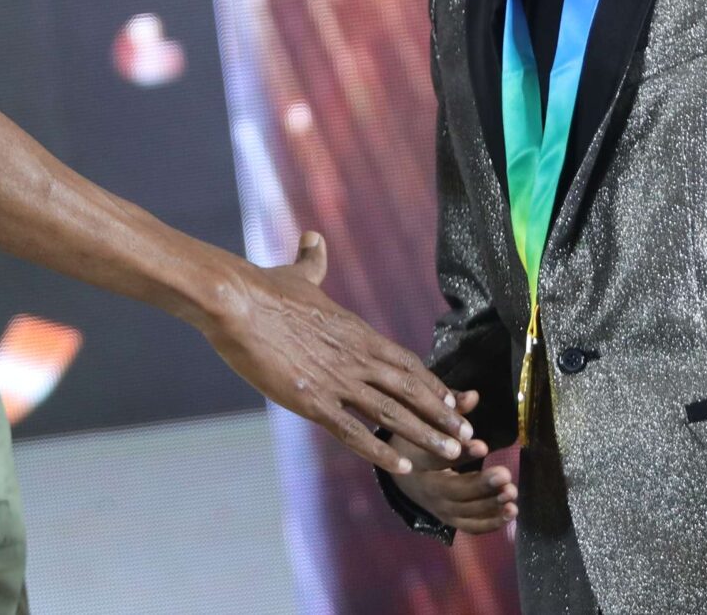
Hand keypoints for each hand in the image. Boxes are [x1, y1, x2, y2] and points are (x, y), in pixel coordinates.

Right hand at [200, 232, 473, 477]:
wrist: (238, 302)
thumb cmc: (263, 288)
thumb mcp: (297, 275)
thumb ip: (312, 262)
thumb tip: (313, 238)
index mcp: (356, 332)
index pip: (405, 362)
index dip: (431, 385)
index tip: (453, 403)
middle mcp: (356, 357)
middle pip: (410, 389)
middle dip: (441, 415)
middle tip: (468, 437)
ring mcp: (337, 380)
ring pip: (393, 413)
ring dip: (425, 435)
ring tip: (451, 455)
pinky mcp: (313, 400)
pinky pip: (355, 432)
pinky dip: (382, 451)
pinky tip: (402, 468)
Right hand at [391, 391, 517, 533]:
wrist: (400, 469)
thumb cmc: (418, 437)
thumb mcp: (425, 420)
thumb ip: (451, 409)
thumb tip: (474, 395)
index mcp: (415, 460)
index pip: (435, 458)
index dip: (460, 453)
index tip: (483, 446)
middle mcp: (424, 488)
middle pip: (453, 490)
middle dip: (481, 484)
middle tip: (505, 474)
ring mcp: (437, 507)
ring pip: (465, 511)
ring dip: (490, 504)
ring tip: (511, 492)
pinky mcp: (448, 519)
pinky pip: (470, 526)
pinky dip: (492, 523)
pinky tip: (511, 512)